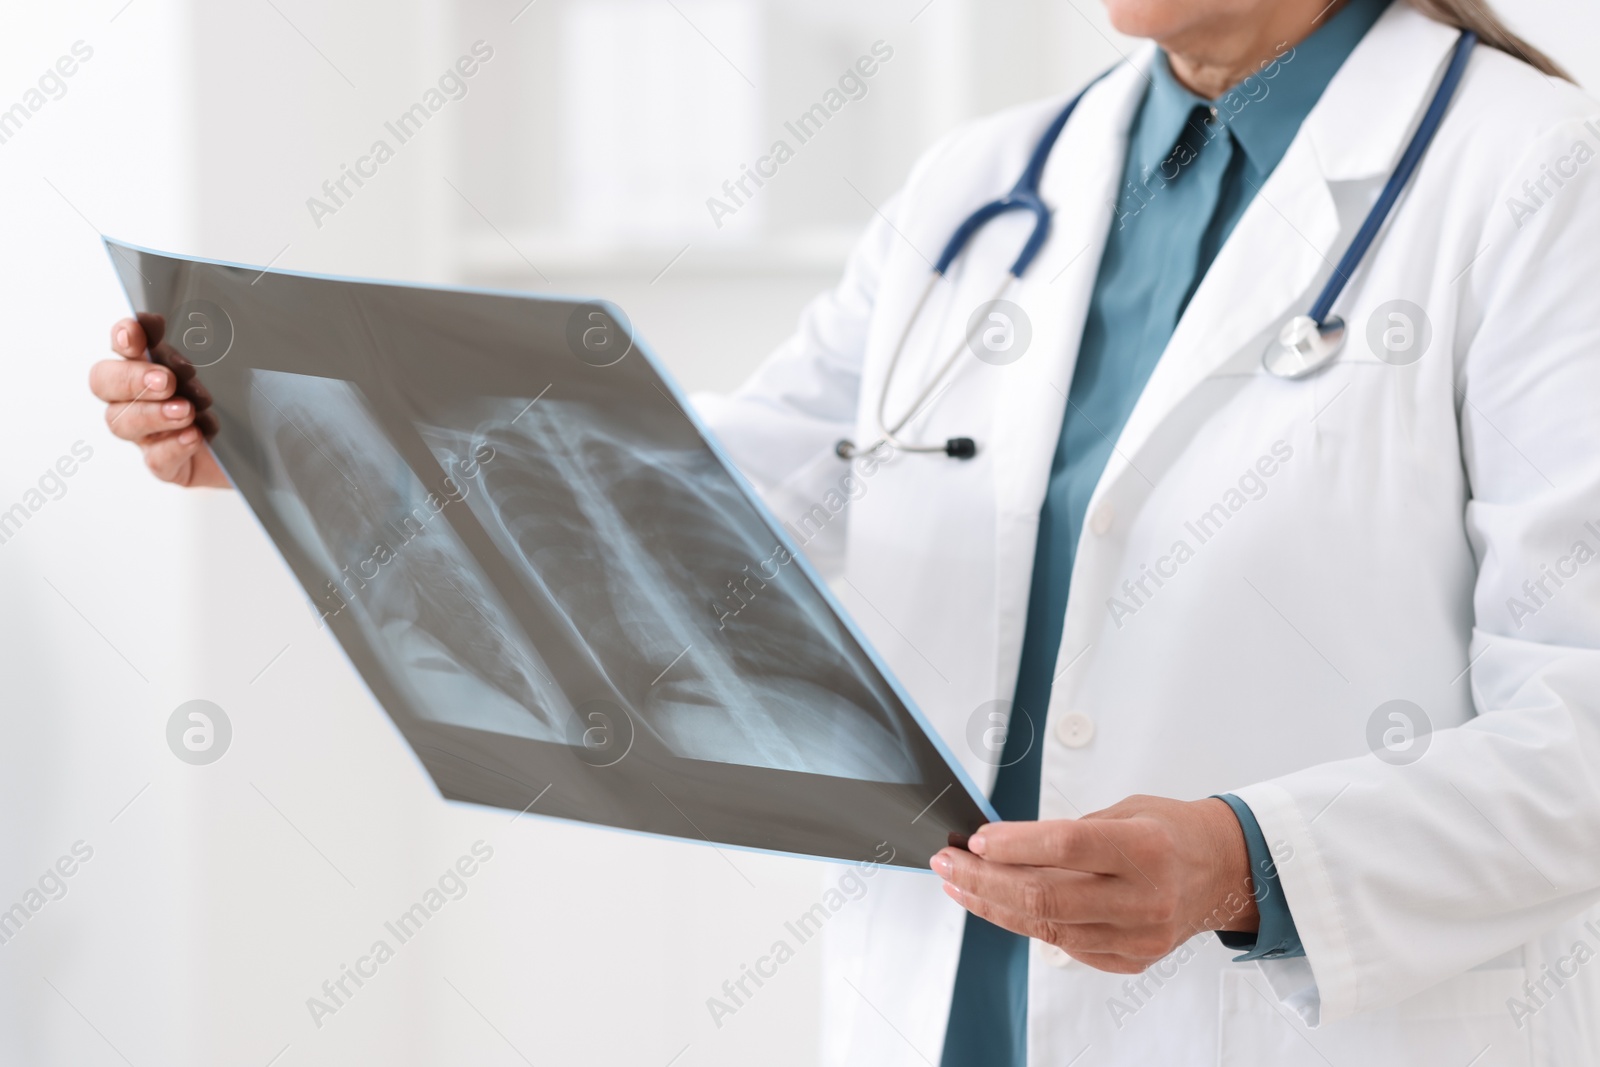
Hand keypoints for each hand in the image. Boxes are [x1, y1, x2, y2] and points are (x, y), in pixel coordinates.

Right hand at [89, 315, 229, 487]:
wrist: (264, 449)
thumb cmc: (240, 402)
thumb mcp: (230, 369)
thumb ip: (206, 350)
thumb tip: (186, 329)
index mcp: (152, 365)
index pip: (122, 344)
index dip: (123, 336)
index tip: (135, 333)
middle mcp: (140, 398)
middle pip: (104, 382)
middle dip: (132, 378)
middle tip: (166, 380)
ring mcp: (149, 434)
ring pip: (122, 422)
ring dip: (153, 413)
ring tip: (186, 410)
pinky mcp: (167, 465)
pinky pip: (156, 459)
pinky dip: (172, 446)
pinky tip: (193, 437)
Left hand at [931, 795, 1257, 973]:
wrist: (1225, 872)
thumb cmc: (1172, 832)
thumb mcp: (1125, 810)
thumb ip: (1068, 831)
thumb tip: (1001, 843)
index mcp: (1146, 849)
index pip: (1065, 847)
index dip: (1013, 845)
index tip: (976, 839)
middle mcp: (1145, 897)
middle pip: (1045, 897)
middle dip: (984, 880)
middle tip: (949, 863)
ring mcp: (1138, 936)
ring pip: (1045, 928)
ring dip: (993, 906)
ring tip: (960, 884)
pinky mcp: (1130, 959)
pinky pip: (1064, 944)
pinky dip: (1026, 923)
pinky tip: (998, 905)